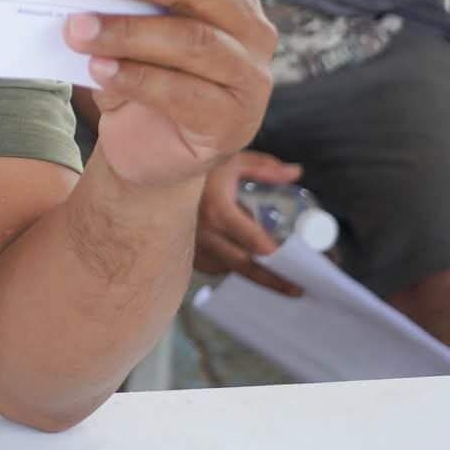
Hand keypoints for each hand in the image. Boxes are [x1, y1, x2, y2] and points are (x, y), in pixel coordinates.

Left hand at [63, 0, 276, 189]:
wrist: (146, 146)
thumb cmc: (136, 67)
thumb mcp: (127, 23)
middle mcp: (250, 25)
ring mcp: (248, 75)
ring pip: (191, 41)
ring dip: (127, 31)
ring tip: (75, 28)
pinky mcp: (232, 121)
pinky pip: (182, 94)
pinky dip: (135, 78)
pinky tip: (97, 69)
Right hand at [194, 151, 304, 296]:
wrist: (152, 166)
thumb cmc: (195, 164)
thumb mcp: (230, 159)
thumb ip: (264, 168)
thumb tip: (296, 173)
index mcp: (218, 211)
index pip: (254, 243)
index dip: (277, 259)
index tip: (298, 269)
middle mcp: (204, 233)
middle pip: (244, 266)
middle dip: (272, 280)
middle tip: (297, 289)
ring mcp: (191, 244)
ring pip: (226, 268)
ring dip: (249, 273)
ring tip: (274, 279)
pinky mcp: (181, 247)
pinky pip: (209, 264)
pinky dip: (226, 265)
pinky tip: (238, 260)